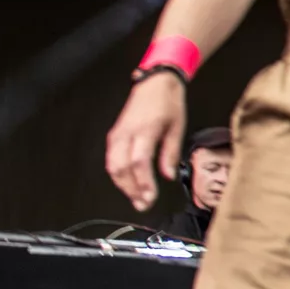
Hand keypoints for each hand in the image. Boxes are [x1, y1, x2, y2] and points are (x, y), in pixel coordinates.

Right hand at [105, 73, 187, 212]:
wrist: (154, 83)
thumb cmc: (168, 103)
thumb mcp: (177, 127)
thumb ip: (170, 153)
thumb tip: (169, 176)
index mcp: (145, 130)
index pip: (139, 162)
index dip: (143, 183)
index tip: (150, 198)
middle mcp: (126, 133)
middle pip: (121, 168)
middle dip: (131, 190)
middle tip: (143, 204)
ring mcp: (117, 134)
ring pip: (112, 166)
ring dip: (123, 185)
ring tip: (137, 198)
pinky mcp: (114, 135)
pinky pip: (111, 159)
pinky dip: (118, 175)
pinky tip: (129, 184)